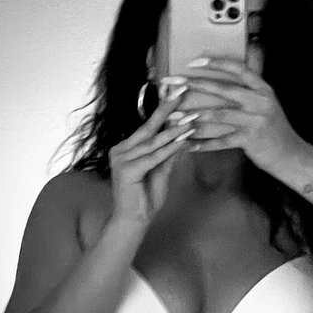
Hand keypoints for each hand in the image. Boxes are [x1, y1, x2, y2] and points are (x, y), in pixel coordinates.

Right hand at [109, 86, 193, 225]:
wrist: (134, 220)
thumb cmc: (146, 198)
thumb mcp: (162, 170)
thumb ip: (168, 153)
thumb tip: (182, 134)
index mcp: (126, 148)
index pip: (147, 126)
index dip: (162, 110)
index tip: (175, 92)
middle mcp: (120, 149)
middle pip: (148, 127)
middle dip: (166, 109)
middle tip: (181, 91)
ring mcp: (121, 159)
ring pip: (153, 142)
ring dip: (174, 131)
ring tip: (191, 119)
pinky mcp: (126, 170)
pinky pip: (153, 157)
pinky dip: (170, 149)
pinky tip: (183, 140)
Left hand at [180, 56, 308, 174]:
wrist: (291, 155)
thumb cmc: (273, 130)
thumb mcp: (266, 106)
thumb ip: (248, 94)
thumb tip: (220, 86)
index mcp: (263, 89)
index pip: (238, 69)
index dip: (216, 64)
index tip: (194, 62)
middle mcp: (259, 101)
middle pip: (222, 89)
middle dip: (195, 85)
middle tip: (173, 84)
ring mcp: (255, 120)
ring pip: (218, 115)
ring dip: (194, 117)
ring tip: (175, 119)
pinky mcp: (250, 140)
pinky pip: (221, 140)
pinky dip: (203, 144)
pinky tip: (188, 145)